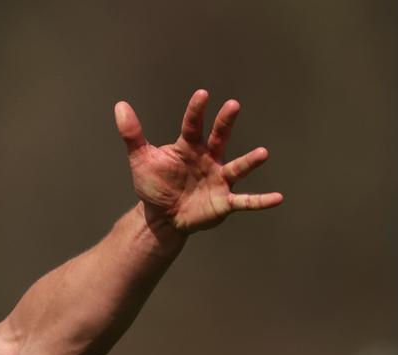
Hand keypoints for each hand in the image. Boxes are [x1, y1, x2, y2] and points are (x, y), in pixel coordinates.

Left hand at [115, 89, 282, 235]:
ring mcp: (219, 179)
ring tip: (263, 153)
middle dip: (226, 123)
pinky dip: (260, 200)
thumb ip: (132, 134)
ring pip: (237, 167)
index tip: (202, 94)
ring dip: (249, 161)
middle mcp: (208, 159)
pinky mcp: (224, 201)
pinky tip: (278, 198)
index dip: (196, 111)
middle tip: (233, 106)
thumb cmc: (155, 185)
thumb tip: (120, 106)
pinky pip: (245, 200)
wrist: (161, 217)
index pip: (192, 125)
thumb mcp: (141, 160)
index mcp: (189, 148)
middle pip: (219, 137)